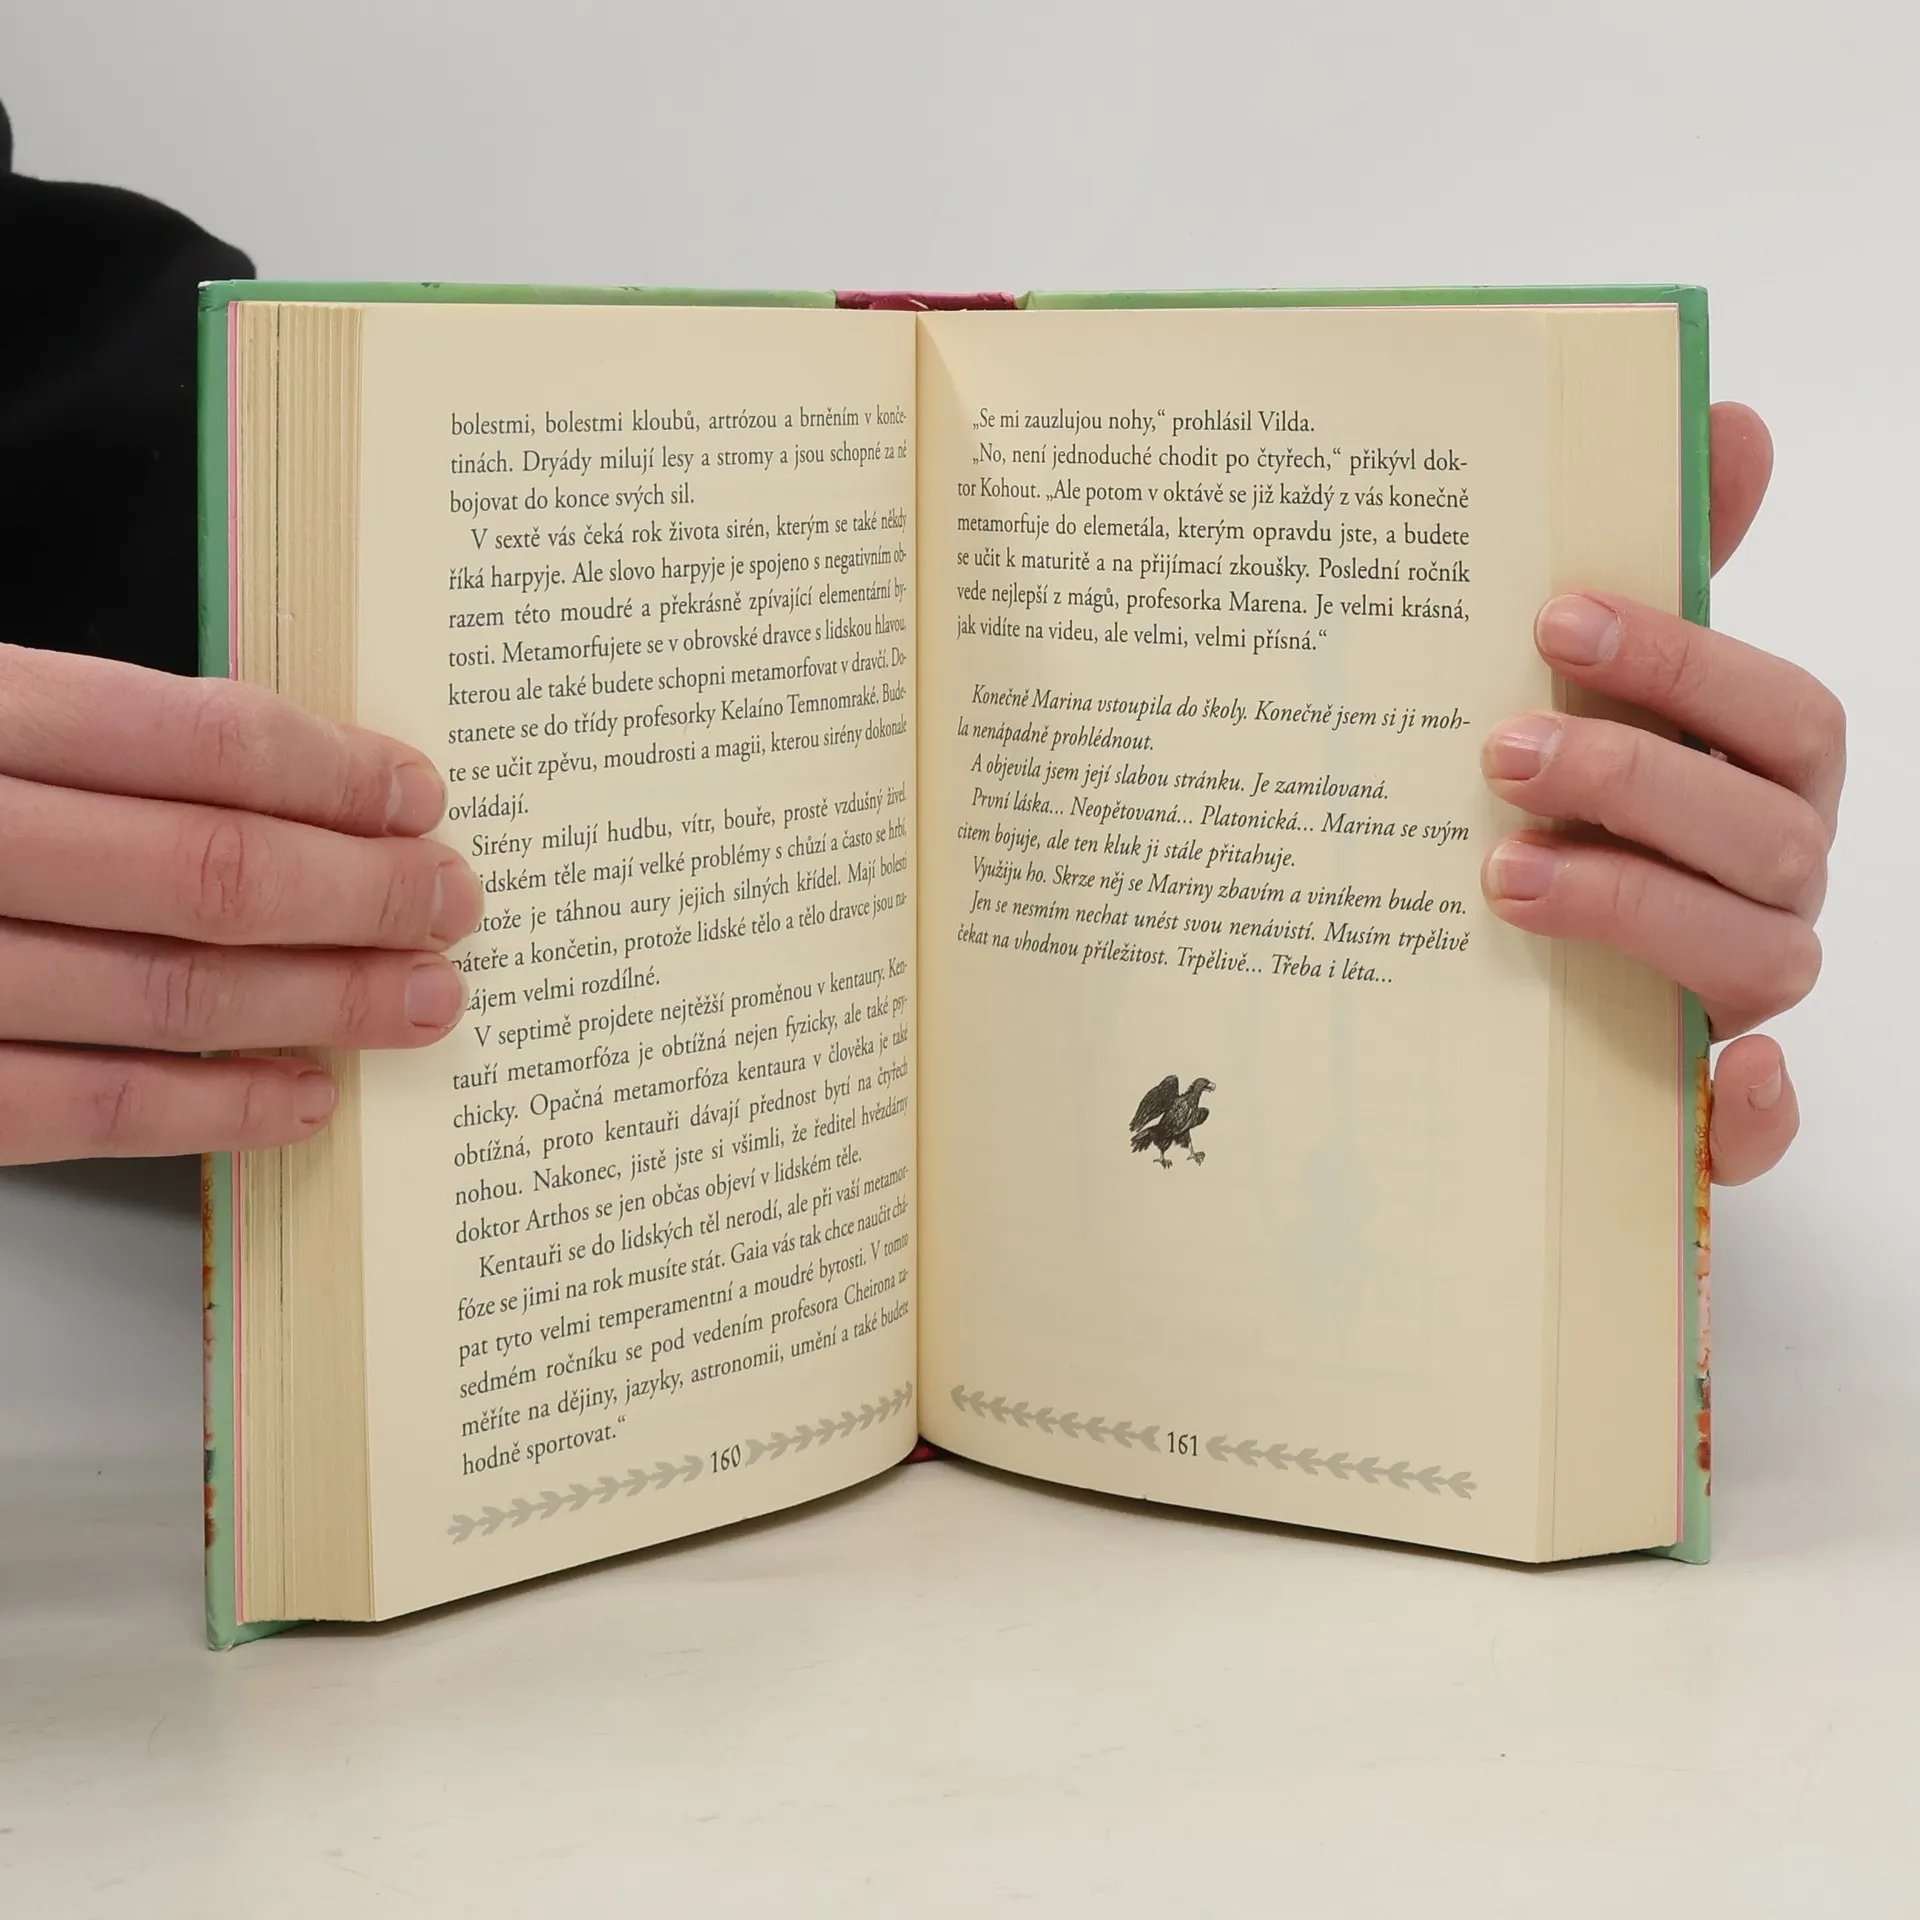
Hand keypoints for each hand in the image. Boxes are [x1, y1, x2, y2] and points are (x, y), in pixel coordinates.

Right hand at [0, 647, 482, 1162]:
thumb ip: (78, 744)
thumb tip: (291, 785)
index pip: (185, 735)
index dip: (327, 771)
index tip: (417, 796)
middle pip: (201, 870)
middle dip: (359, 895)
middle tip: (453, 903)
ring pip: (164, 994)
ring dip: (322, 1003)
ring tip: (422, 1000)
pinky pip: (86, 1110)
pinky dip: (216, 1109)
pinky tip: (305, 1100)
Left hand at [1480, 403, 1841, 1184]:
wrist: (1514, 1000)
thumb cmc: (1570, 821)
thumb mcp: (1591, 703)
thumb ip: (1660, 574)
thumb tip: (1729, 415)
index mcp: (1754, 787)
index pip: (1778, 714)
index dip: (1684, 661)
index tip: (1552, 618)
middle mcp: (1763, 886)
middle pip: (1767, 833)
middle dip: (1638, 782)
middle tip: (1498, 752)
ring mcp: (1734, 997)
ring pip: (1756, 962)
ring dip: (1641, 912)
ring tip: (1503, 878)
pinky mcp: (1696, 1108)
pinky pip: (1758, 1130)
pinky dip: (1751, 1115)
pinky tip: (1715, 1078)